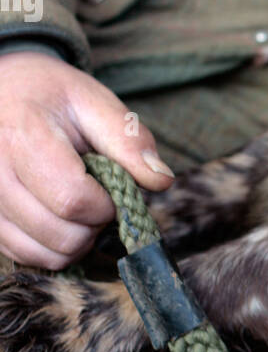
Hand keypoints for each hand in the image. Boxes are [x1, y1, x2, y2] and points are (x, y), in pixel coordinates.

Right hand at [0, 52, 173, 269]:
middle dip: (94, 224)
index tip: (111, 184)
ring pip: (45, 255)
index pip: (73, 200)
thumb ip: (128, 140)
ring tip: (77, 203)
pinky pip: (25, 256)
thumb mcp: (91, 101)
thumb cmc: (48, 95)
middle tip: (97, 194)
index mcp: (22, 137)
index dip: (106, 204)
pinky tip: (56, 215)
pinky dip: (51, 246)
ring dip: (76, 240)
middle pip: (61, 235)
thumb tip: (161, 180)